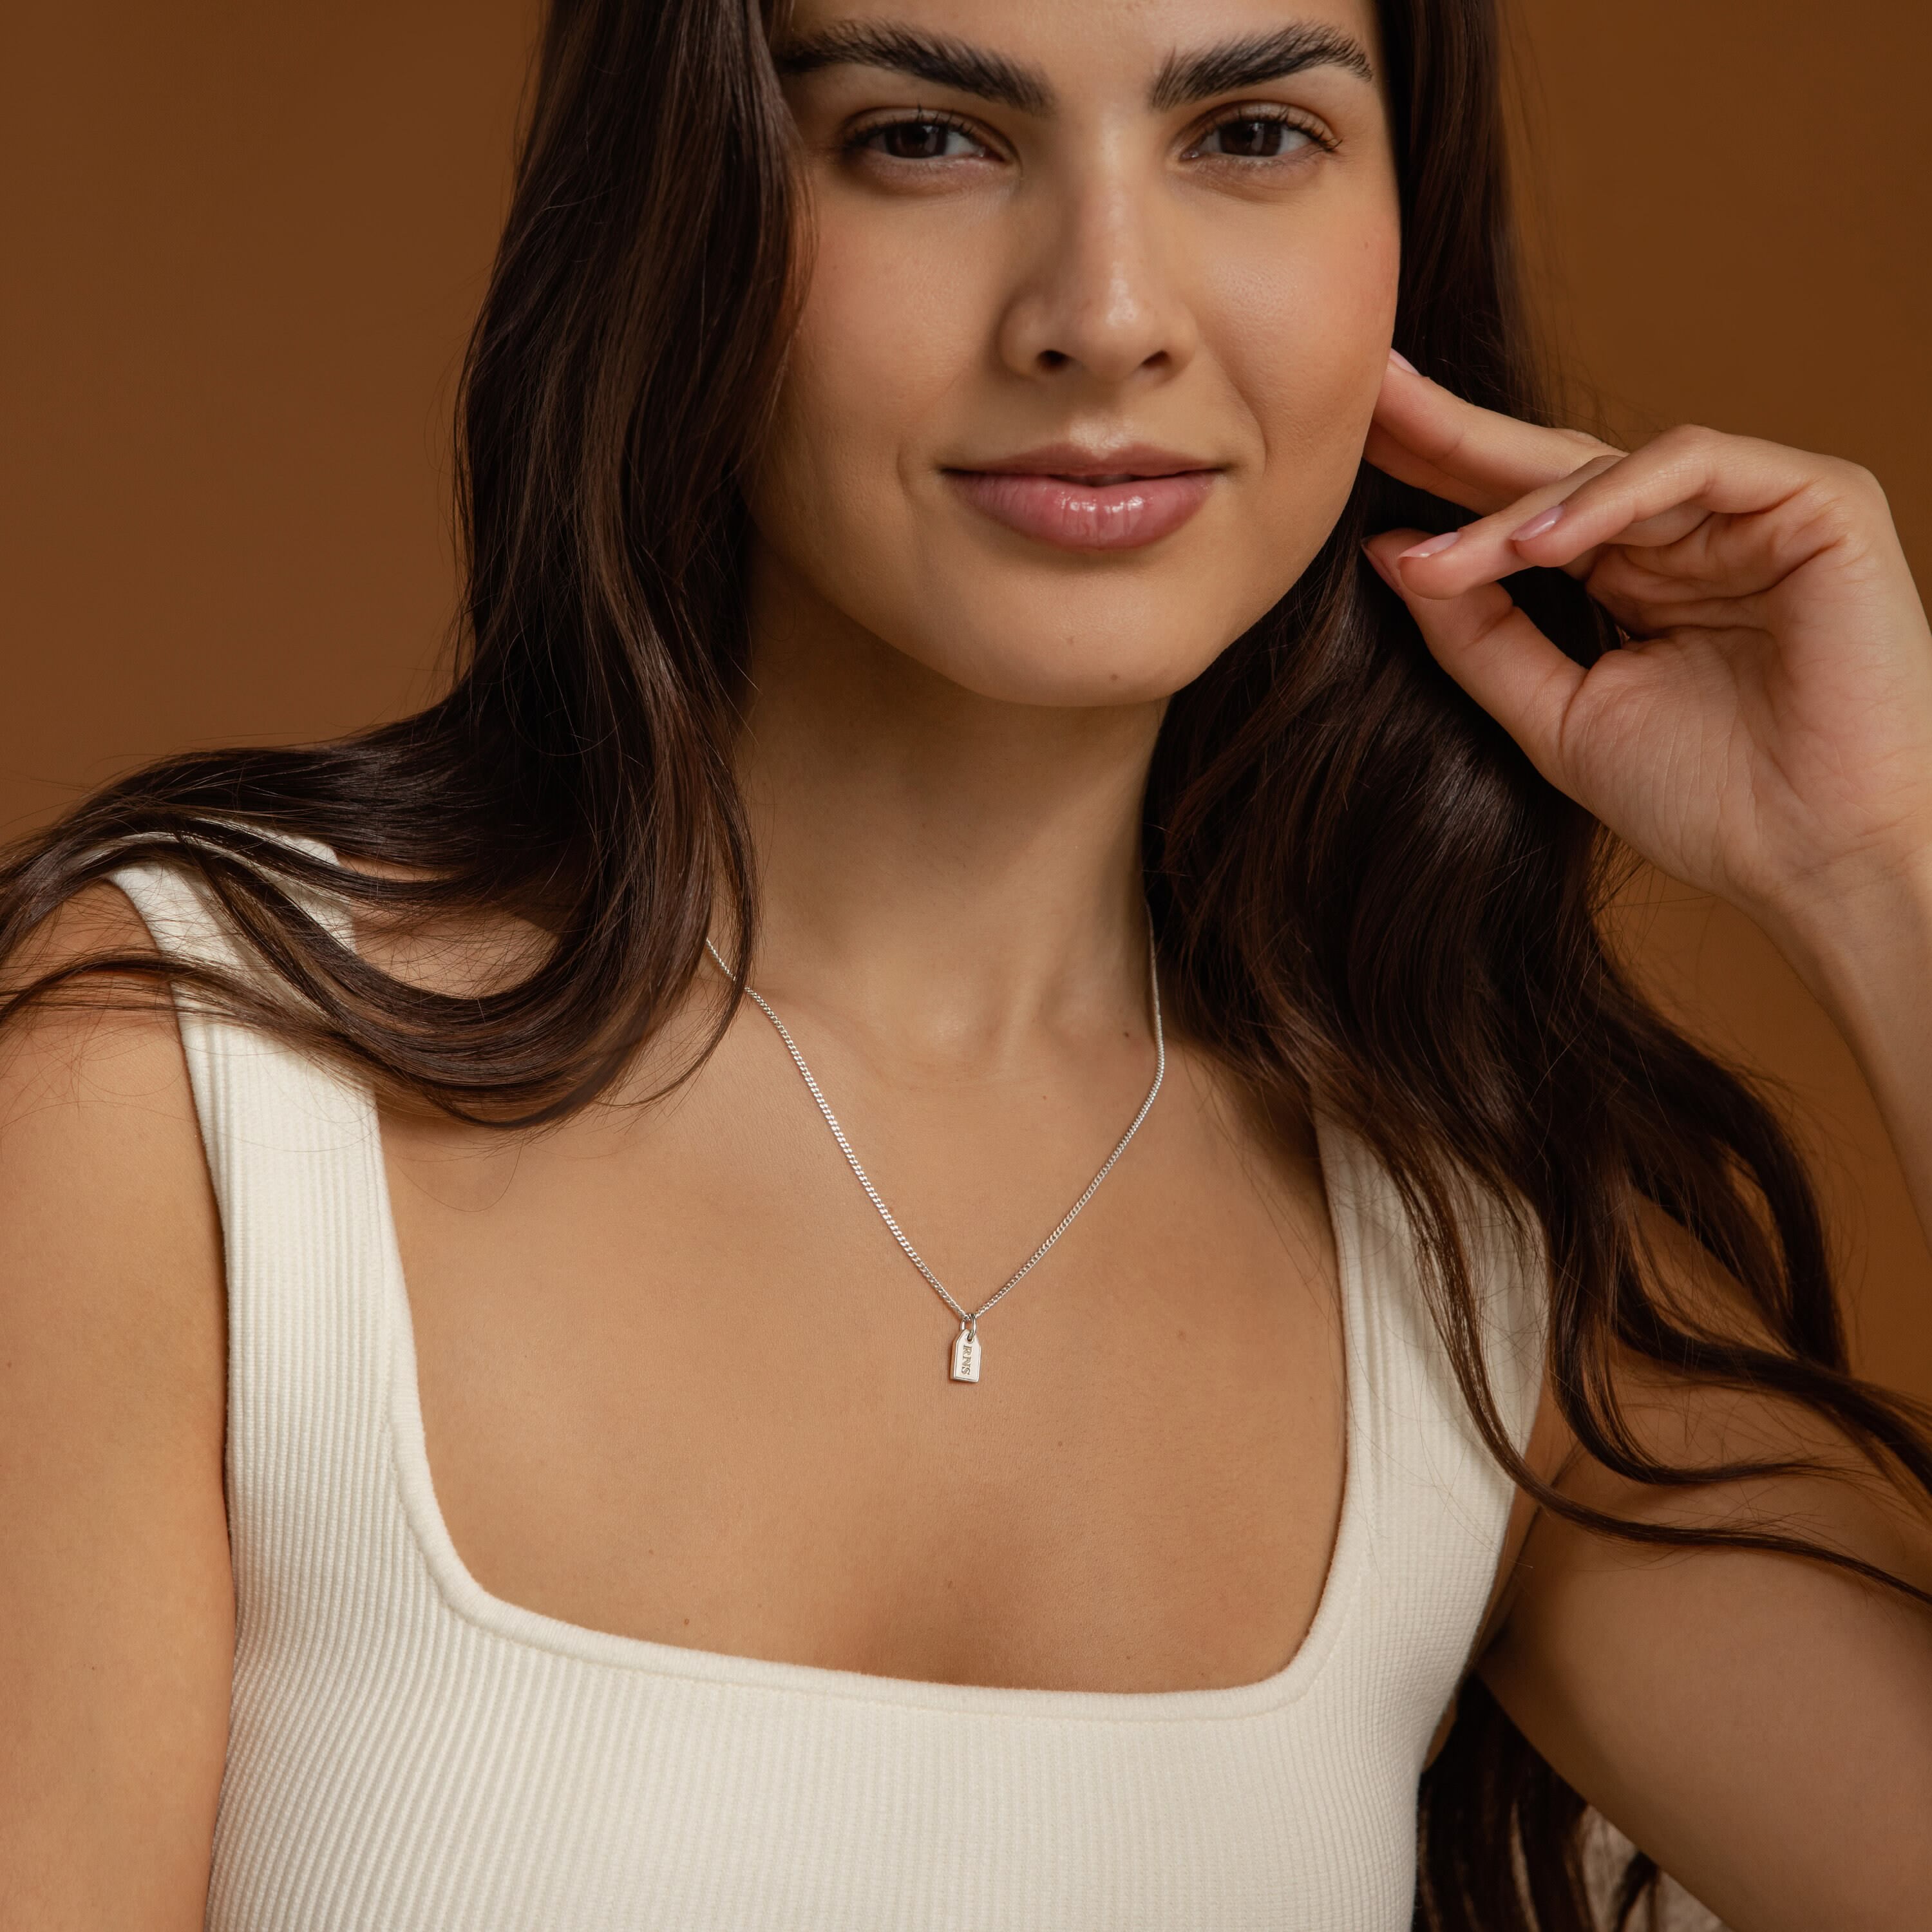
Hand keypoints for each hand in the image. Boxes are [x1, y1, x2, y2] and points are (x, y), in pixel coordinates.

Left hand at [1361, 352, 1931, 967]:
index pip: (1518, 508)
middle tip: (1366, 395)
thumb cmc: (1707, 804)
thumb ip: (1476, 635)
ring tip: (1445, 554)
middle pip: (1549, 466)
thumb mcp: (1555, 714)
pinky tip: (1537, 541)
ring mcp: (1753, 511)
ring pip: (1608, 470)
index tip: (1343, 448)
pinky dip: (1612, 497)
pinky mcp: (1817, 501)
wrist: (1818, 862)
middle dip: (1451, 435)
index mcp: (1631, 577)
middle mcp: (1687, 533)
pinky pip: (1696, 464)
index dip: (1435, 476)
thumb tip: (1391, 552)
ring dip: (1516, 509)